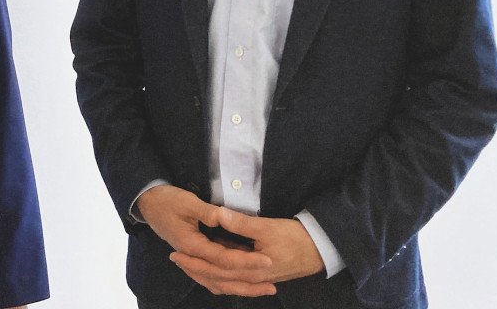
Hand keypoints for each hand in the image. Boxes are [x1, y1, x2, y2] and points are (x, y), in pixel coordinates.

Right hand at [135, 186, 275, 296]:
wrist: (148, 203)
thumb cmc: (167, 200)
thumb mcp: (188, 202)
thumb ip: (208, 213)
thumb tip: (226, 218)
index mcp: (192, 245)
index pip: (224, 258)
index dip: (246, 261)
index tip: (267, 260)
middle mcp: (192, 257)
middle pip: (222, 278)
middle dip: (248, 282)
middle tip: (271, 286)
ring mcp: (191, 259)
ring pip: (216, 282)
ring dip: (238, 287)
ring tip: (261, 290)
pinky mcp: (193, 256)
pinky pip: (210, 277)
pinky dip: (226, 282)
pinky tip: (240, 282)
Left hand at [170, 205, 324, 294]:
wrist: (320, 250)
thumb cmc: (295, 237)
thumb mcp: (267, 227)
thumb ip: (241, 223)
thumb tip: (218, 214)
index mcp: (250, 267)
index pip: (215, 267)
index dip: (195, 260)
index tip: (177, 253)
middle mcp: (251, 278)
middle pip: (217, 278)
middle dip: (195, 270)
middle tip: (176, 260)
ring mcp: (257, 279)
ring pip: (226, 283)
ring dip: (207, 275)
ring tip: (190, 265)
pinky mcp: (262, 275)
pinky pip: (237, 281)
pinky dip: (223, 278)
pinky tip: (216, 272)